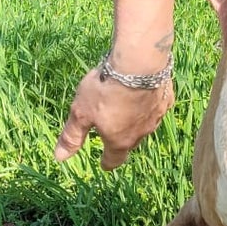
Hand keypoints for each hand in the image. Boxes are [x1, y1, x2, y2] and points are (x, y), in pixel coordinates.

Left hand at [54, 66, 173, 169]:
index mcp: (119, 140)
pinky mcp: (167, 98)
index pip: (114, 159)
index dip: (107, 162)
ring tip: (126, 110)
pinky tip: (144, 94)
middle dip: (120, 140)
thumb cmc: (105, 89)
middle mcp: (140, 133)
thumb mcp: (81, 112)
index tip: (104, 164)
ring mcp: (156, 116)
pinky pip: (156, 107)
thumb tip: (59, 158)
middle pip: (130, 143)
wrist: (138, 62)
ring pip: (145, 125)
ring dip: (135, 122)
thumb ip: (72, 136)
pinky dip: (148, 104)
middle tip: (111, 132)